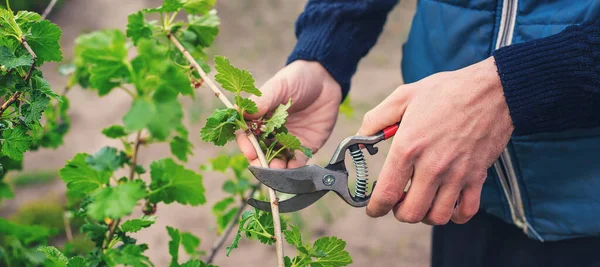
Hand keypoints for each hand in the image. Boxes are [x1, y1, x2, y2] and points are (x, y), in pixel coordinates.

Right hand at [236, 60, 341, 167]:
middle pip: (260, 152)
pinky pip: (297, 162)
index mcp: (260, 118)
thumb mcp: (278, 86)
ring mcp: (288, 141)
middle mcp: (272, 132)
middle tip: (261, 166)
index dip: (246, 144)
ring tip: (276, 171)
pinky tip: (292, 171)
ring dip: (275, 169)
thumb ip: (262, 100)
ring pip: (277, 160)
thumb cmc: (298, 79)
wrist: (326, 80)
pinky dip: (293, 169)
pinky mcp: (305, 147)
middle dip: (259, 161)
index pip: (247, 135)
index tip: (248, 149)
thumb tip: (240, 112)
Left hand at [359, 56, 512, 224]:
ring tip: (421, 201)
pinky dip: (455, 215)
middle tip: (398, 200)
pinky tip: (446, 202)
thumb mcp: (403, 97)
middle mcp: (432, 166)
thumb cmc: (446, 91)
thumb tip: (359, 138)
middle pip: (410, 213)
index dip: (375, 208)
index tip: (373, 208)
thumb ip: (376, 119)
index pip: (386, 194)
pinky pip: (466, 212)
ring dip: (425, 215)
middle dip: (399, 212)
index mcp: (408, 147)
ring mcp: (457, 174)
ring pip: (437, 217)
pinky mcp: (477, 177)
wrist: (491, 90)